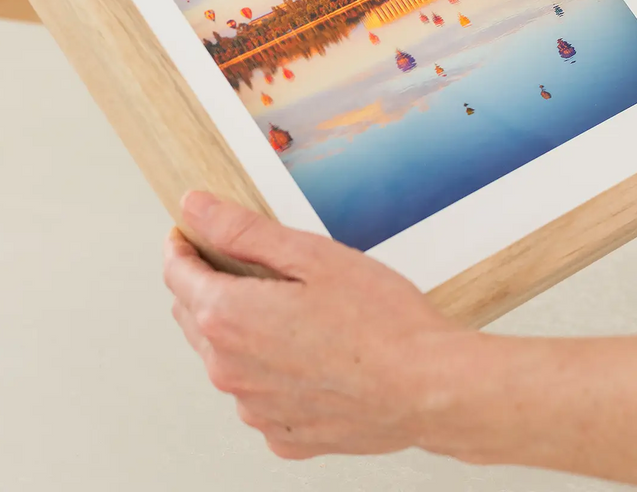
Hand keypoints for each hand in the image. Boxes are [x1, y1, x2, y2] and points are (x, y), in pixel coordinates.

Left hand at [163, 194, 636, 487]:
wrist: (454, 397)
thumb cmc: (399, 321)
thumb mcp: (319, 257)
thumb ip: (246, 232)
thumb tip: (192, 201)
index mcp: (238, 326)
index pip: (182, 269)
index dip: (194, 233)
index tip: (211, 208)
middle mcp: (240, 374)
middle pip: (204, 309)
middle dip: (228, 271)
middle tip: (272, 239)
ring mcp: (268, 410)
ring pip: (236, 347)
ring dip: (259, 315)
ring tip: (316, 289)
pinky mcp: (297, 433)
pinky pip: (272, 386)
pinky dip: (290, 358)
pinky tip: (340, 340)